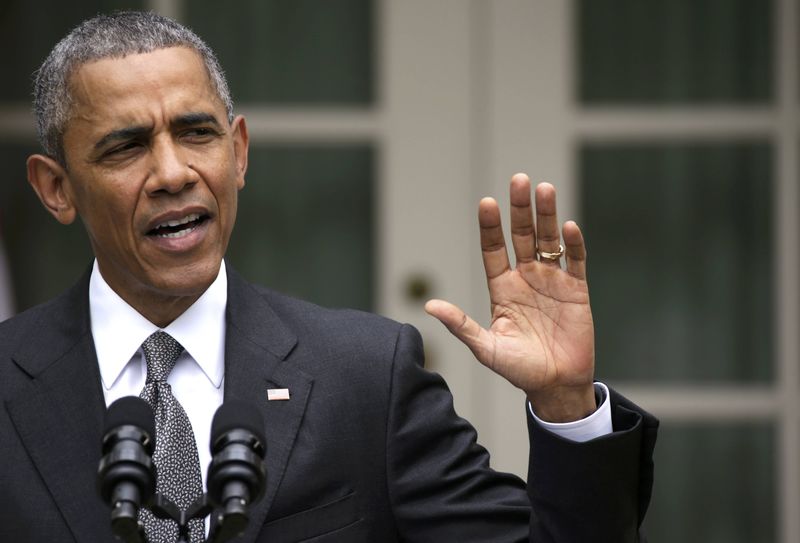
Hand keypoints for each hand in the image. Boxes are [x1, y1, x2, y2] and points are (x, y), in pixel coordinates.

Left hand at [425, 173, 595, 421]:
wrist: (556, 386)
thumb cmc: (519, 369)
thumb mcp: (486, 348)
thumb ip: (461, 325)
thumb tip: (429, 306)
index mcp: (502, 288)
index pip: (494, 249)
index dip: (491, 227)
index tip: (487, 202)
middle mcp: (526, 278)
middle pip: (522, 235)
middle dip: (520, 209)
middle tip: (519, 179)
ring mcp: (552, 281)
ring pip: (548, 240)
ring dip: (547, 215)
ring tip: (544, 189)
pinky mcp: (576, 290)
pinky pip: (575, 261)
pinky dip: (572, 244)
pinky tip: (567, 227)